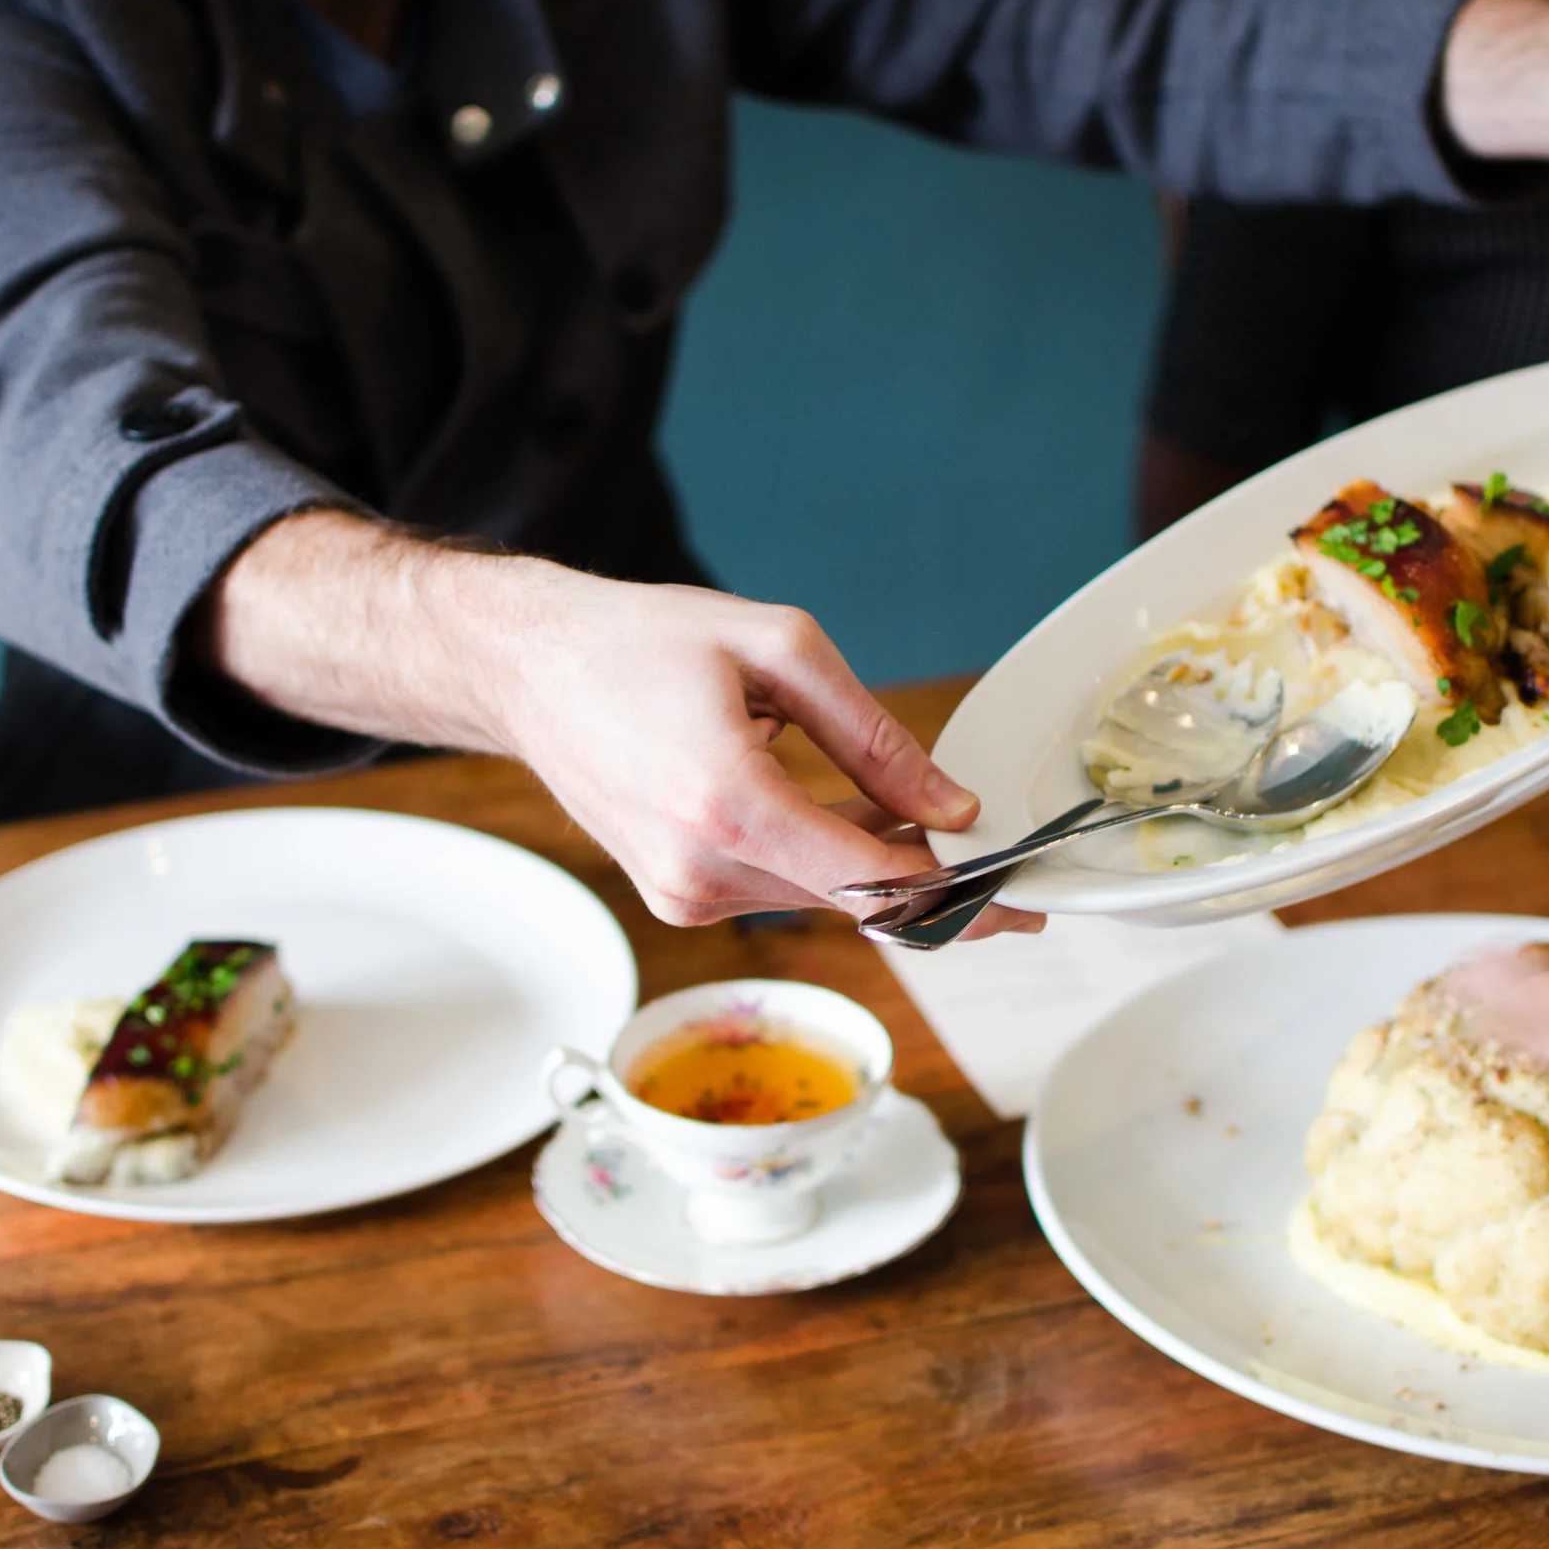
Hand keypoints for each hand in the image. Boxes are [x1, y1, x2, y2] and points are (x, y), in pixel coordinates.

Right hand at [207, 510, 1042, 935]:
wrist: (531, 668)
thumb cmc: (645, 642)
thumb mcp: (779, 652)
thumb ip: (875, 739)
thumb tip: (952, 809)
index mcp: (731, 806)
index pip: (873, 882)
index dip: (958, 895)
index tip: (1018, 901)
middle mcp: (701, 870)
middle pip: (855, 905)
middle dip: (934, 891)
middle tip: (1004, 885)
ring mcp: (683, 894)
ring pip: (820, 901)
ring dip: (875, 870)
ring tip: (911, 818)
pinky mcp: (676, 897)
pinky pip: (778, 891)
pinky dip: (822, 863)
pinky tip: (839, 814)